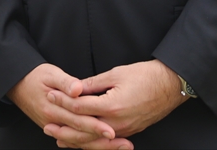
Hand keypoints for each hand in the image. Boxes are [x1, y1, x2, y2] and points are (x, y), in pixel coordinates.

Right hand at [7, 64, 131, 149]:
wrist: (17, 84)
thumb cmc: (35, 76)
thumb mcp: (50, 73)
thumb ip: (66, 82)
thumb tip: (78, 89)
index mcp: (52, 108)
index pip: (78, 120)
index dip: (96, 126)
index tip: (112, 131)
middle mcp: (52, 122)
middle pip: (81, 136)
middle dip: (103, 141)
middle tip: (124, 144)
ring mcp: (54, 128)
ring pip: (79, 142)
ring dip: (100, 146)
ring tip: (121, 146)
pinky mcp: (56, 128)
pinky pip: (74, 141)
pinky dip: (89, 144)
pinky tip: (104, 146)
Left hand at [45, 60, 184, 144]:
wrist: (170, 85)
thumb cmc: (146, 76)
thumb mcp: (116, 74)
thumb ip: (94, 83)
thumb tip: (75, 88)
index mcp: (111, 106)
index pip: (80, 106)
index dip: (63, 101)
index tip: (50, 95)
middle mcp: (116, 123)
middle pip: (83, 129)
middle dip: (63, 126)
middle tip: (46, 124)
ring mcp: (123, 130)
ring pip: (93, 139)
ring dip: (74, 138)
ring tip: (57, 137)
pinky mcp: (129, 132)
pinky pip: (105, 140)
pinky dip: (90, 141)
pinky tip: (81, 140)